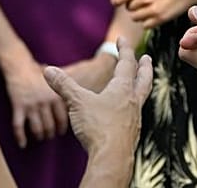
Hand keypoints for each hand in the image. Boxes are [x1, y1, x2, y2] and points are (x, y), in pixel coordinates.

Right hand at [2, 54, 68, 146]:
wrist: (19, 66)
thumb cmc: (40, 74)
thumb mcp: (56, 81)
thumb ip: (66, 91)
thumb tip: (82, 97)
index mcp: (56, 95)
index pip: (63, 118)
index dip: (63, 127)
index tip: (62, 131)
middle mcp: (45, 101)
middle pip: (50, 125)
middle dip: (50, 133)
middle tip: (50, 136)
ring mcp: (31, 105)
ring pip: (37, 128)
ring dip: (39, 136)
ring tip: (39, 137)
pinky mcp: (18, 106)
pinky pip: (18, 126)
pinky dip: (20, 137)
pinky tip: (22, 144)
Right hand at [44, 37, 152, 160]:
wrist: (111, 158)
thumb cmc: (98, 127)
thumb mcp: (77, 102)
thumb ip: (64, 85)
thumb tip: (48, 70)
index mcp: (122, 89)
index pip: (127, 63)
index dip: (125, 49)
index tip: (123, 39)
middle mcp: (132, 102)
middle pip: (144, 79)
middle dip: (145, 67)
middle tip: (148, 58)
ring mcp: (134, 119)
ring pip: (141, 98)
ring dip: (141, 88)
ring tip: (138, 85)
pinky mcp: (131, 133)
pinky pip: (134, 115)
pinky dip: (132, 108)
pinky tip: (126, 113)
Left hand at [118, 0, 196, 27]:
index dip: (117, 0)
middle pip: (128, 8)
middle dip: (132, 4)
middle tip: (139, 0)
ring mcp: (153, 10)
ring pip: (135, 17)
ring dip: (138, 13)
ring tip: (147, 6)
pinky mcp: (161, 19)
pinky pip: (145, 25)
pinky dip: (147, 21)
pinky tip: (153, 13)